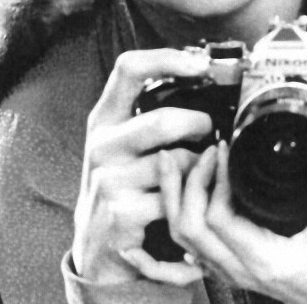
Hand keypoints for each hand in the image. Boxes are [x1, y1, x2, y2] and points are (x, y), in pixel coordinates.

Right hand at [70, 48, 212, 285]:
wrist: (96, 248)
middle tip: (211, 134)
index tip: (201, 63)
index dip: (167, 58)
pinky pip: (176, 199)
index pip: (129, 68)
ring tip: (204, 171)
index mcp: (104, 119)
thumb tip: (203, 78)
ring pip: (176, 162)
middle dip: (199, 126)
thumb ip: (150, 114)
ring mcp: (109, 180)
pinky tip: (195, 203)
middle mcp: (101, 145)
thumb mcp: (123, 144)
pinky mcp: (122, 214)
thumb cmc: (122, 185)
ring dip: (201, 167)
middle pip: (163, 121)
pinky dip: (193, 200)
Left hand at [128, 110, 306, 303]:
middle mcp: (243, 269)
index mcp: (268, 259)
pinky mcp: (229, 268)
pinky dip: (181, 215)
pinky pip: (191, 244)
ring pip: (183, 238)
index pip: (219, 219)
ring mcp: (232, 272)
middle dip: (186, 183)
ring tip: (179, 162)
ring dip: (176, 197)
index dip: (214, 180)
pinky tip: (183, 191)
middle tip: (203, 151)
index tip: (224, 149)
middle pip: (189, 228)